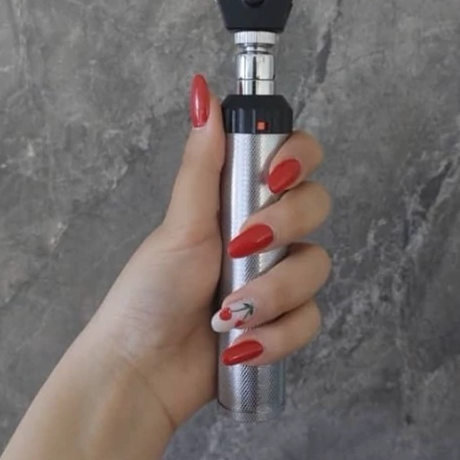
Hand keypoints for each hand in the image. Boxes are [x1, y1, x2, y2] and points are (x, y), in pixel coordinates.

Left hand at [88, 75, 330, 426]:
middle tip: (244, 245)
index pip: (296, 158)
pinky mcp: (284, 321)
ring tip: (229, 314)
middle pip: (317, 206)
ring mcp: (277, 277)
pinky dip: (277, 334)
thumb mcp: (180, 222)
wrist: (142, 368)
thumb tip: (202, 90)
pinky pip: (310, 318)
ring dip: (273, 293)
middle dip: (286, 226)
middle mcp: (266, 232)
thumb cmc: (150, 291)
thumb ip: (203, 161)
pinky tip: (240, 345)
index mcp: (240, 199)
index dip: (300, 159)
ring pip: (316, 266)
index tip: (276, 176)